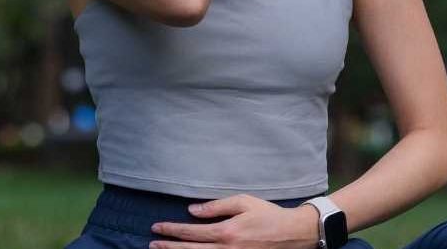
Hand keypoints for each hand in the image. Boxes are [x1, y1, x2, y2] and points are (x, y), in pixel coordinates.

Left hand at [149, 193, 321, 248]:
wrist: (293, 234)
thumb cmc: (268, 215)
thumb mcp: (243, 202)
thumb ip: (216, 207)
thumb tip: (193, 210)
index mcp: (227, 232)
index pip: (192, 232)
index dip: (172, 230)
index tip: (157, 228)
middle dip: (169, 247)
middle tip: (152, 244)